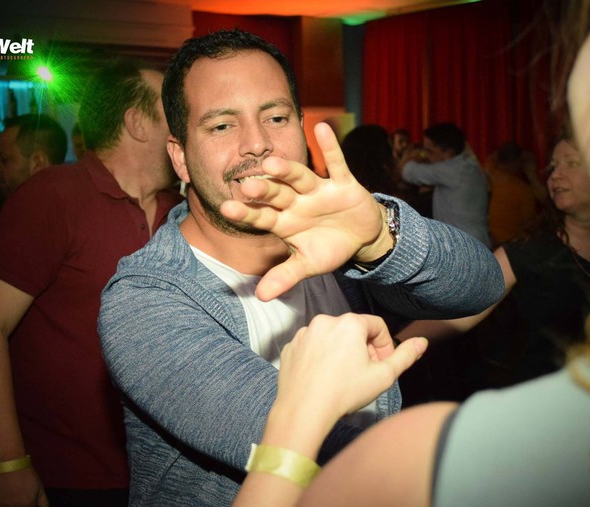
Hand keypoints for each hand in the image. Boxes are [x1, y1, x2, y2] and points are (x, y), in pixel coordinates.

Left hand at [220, 123, 388, 300]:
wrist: (362, 237)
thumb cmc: (329, 247)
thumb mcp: (308, 265)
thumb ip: (285, 276)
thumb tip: (261, 296)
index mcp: (284, 221)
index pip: (261, 217)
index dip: (246, 213)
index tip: (227, 208)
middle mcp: (296, 202)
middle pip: (277, 194)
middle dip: (265, 190)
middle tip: (247, 185)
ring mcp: (318, 191)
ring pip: (300, 177)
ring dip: (288, 169)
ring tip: (272, 161)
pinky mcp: (343, 183)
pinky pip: (336, 163)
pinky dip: (331, 147)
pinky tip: (323, 128)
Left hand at [276, 313, 427, 433]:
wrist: (303, 411)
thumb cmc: (344, 393)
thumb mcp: (384, 376)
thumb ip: (405, 356)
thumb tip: (421, 342)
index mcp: (349, 323)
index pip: (377, 325)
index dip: (384, 345)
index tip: (382, 364)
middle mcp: (324, 322)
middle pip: (353, 330)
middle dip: (363, 348)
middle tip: (365, 373)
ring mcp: (304, 334)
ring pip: (331, 337)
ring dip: (341, 351)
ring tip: (343, 377)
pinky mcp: (290, 347)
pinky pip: (311, 346)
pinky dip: (320, 357)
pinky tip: (324, 377)